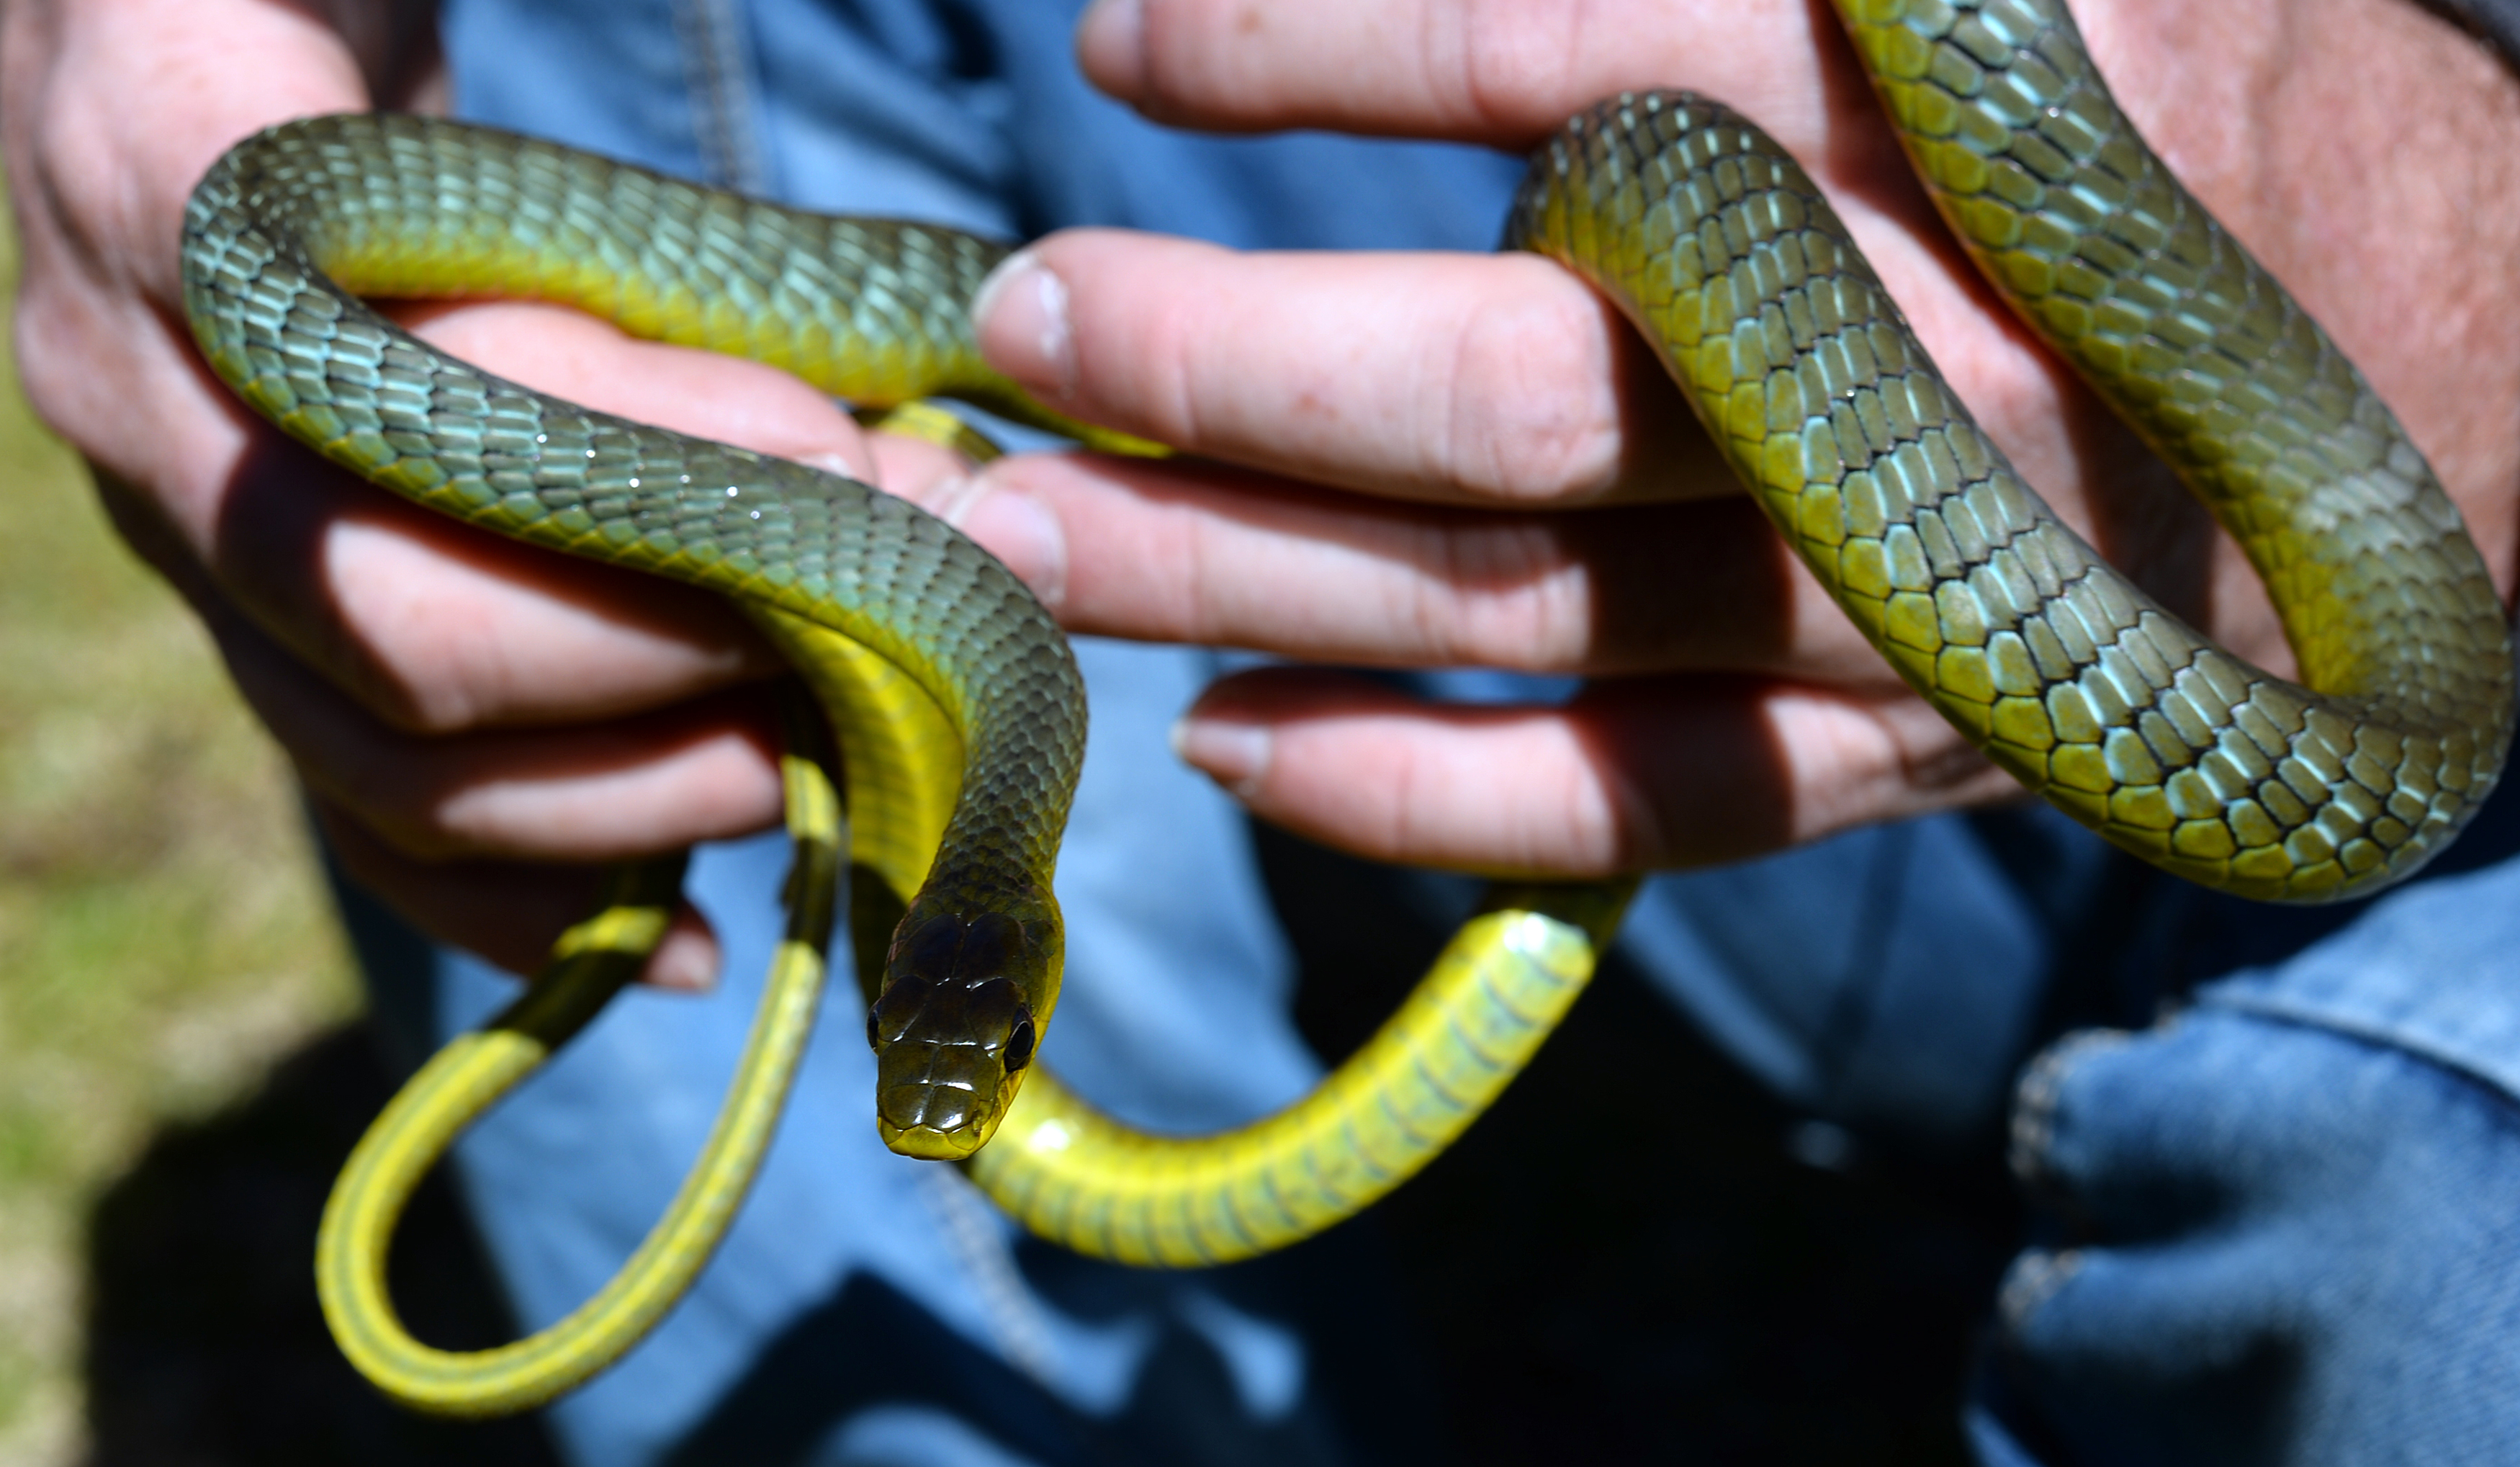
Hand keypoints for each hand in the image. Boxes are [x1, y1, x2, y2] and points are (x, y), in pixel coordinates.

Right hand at [2, 0, 973, 983]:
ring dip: (644, 784)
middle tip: (891, 614)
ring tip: (835, 750)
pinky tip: (687, 927)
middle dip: (673, 650)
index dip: (629, 449)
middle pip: (395, 618)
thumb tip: (845, 418)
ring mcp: (185, 538)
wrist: (198, 14)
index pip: (390, 381)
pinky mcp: (252, 633)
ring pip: (389, 757)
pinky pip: (367, 818)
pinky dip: (537, 896)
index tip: (841, 444)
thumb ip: (565, 175)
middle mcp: (141, 392)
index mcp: (166, 176)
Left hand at [957, 0, 2519, 875]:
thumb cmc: (2188, 123)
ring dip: (1234, 581)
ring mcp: (1914, 594)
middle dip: (1222, 364)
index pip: (1574, 49)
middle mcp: (1930, 371)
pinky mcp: (1905, 750)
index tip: (1124, 43)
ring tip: (1016, 551)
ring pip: (1520, 612)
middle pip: (1512, 391)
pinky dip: (1417, 797)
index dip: (1315, 39)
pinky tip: (1228, 747)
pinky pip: (1630, 811)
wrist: (2461, 370)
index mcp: (1970, 113)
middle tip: (1010, 327)